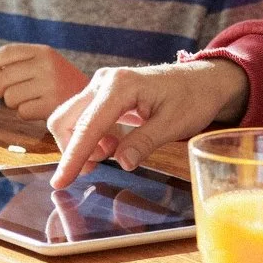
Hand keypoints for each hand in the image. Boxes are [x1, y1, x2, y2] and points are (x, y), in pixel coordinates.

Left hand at [0, 44, 87, 120]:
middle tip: (7, 94)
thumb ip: (18, 64)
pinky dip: (25, 114)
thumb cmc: (60, 83)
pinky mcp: (52, 105)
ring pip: (9, 97)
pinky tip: (39, 109)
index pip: (8, 52)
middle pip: (3, 78)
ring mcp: (50, 85)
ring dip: (14, 103)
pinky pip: (21, 112)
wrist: (93, 101)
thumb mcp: (44, 64)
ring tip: (30, 100)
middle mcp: (47, 65)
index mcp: (44, 51)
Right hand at [47, 59, 248, 187]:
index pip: (88, 126)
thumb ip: (145, 142)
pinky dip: (93, 137)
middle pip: (66, 120)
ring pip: (72, 120)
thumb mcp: (173, 124)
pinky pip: (85, 119)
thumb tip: (122, 163)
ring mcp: (101, 86)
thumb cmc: (192, 98)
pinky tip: (116, 143)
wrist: (202, 80)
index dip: (72, 157)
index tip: (60, 182)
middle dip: (73, 149)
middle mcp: (104, 82)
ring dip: (84, 143)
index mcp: (120, 86)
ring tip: (114, 151)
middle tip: (98, 166)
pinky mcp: (104, 94)